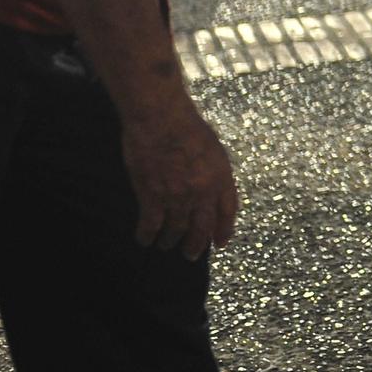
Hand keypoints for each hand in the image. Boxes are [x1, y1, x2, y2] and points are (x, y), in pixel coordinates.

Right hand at [121, 101, 239, 259]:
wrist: (161, 117)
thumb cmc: (187, 125)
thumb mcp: (215, 148)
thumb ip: (216, 172)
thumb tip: (213, 190)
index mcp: (221, 178)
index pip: (227, 213)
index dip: (224, 231)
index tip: (219, 243)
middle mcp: (202, 192)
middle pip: (201, 228)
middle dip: (196, 245)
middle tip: (191, 254)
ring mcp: (177, 196)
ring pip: (176, 230)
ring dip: (171, 241)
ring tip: (167, 246)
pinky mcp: (152, 196)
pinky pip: (150, 225)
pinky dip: (147, 235)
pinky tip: (144, 240)